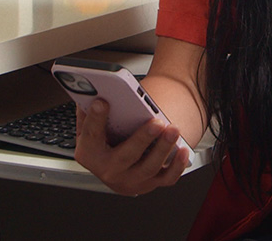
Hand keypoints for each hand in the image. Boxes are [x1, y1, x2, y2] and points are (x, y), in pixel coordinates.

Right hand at [74, 99, 191, 195]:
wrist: (114, 169)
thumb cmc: (102, 142)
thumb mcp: (89, 126)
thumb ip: (89, 110)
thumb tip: (92, 88)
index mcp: (89, 153)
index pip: (91, 136)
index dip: (96, 119)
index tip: (103, 101)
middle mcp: (109, 170)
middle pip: (126, 156)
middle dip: (142, 138)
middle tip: (156, 121)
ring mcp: (130, 179)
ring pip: (149, 167)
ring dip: (163, 148)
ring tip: (173, 129)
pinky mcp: (149, 184)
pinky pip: (166, 178)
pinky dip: (177, 166)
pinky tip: (183, 149)